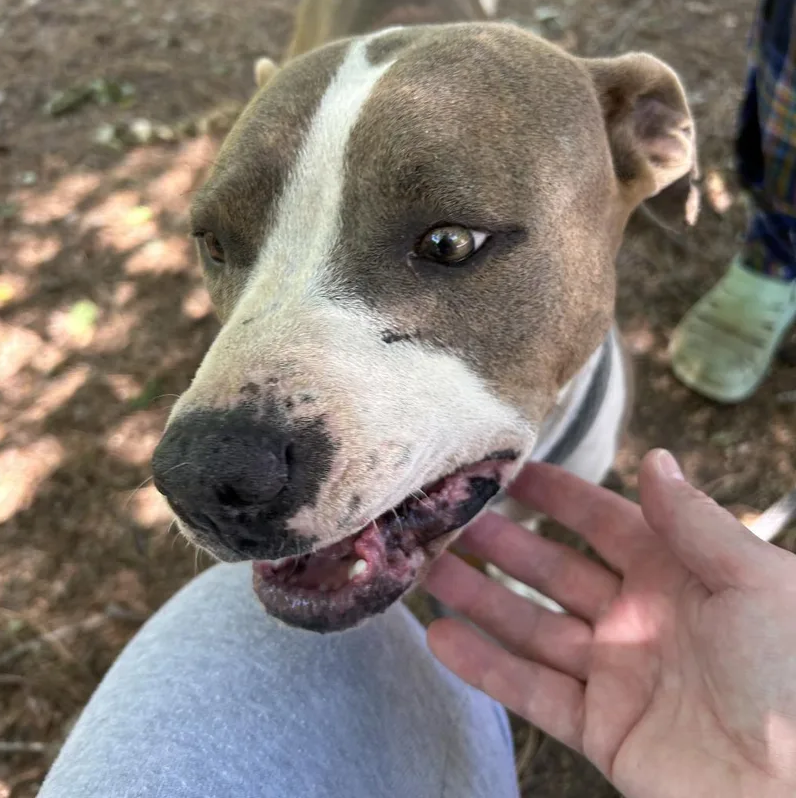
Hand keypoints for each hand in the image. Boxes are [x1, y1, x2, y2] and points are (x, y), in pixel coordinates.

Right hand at [425, 450, 795, 797]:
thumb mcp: (759, 584)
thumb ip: (697, 523)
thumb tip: (656, 457)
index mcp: (681, 576)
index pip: (604, 522)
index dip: (558, 497)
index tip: (509, 471)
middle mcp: (641, 619)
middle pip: (555, 572)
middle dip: (503, 545)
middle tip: (449, 519)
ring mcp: (618, 675)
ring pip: (533, 628)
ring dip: (480, 600)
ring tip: (427, 570)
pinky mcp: (603, 730)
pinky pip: (533, 692)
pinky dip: (486, 667)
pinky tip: (441, 638)